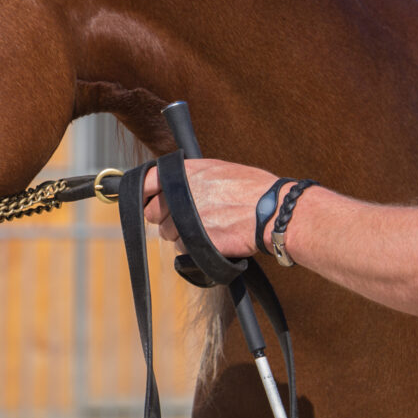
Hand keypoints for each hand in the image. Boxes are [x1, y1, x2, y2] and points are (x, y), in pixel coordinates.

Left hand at [142, 158, 279, 257]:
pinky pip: (183, 248)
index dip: (144, 194)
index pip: (145, 183)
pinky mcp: (194, 241)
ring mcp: (185, 219)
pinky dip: (193, 247)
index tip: (146, 200)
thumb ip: (190, 175)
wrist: (273, 212)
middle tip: (182, 217)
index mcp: (184, 173)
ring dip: (180, 234)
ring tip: (206, 226)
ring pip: (167, 233)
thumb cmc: (252, 188)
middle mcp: (179, 195)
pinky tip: (212, 237)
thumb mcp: (217, 168)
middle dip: (164, 217)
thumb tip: (173, 181)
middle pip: (152, 213)